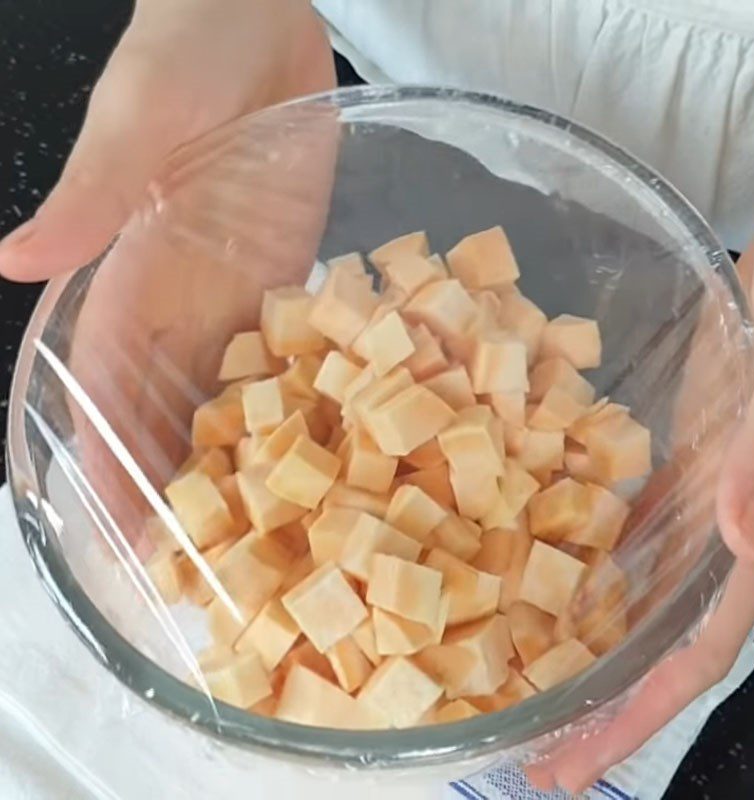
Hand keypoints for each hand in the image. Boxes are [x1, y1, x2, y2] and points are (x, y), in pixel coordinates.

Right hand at [4, 0, 337, 553]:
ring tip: (265, 531)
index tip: (126, 534)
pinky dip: (300, 400)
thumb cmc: (182, 54)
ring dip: (242, 459)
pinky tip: (323, 448)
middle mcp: (182, 301)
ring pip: (233, 394)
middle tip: (203, 566)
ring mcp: (241, 293)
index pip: (107, 387)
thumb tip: (10, 261)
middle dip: (180, 484)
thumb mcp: (132, 121)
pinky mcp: (292, 275)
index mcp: (129, 275)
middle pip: (171, 408)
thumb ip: (88, 195)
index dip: (112, 461)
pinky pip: (293, 351)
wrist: (255, 22)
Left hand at [526, 196, 753, 792]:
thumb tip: (745, 540)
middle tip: (527, 745)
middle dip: (594, 698)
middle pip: (653, 635)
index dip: (634, 717)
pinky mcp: (679, 449)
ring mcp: (698, 489)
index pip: (693, 651)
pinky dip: (590, 547)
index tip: (568, 768)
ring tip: (523, 666)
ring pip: (638, 582)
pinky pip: (629, 517)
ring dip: (585, 629)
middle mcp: (722, 525)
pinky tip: (548, 560)